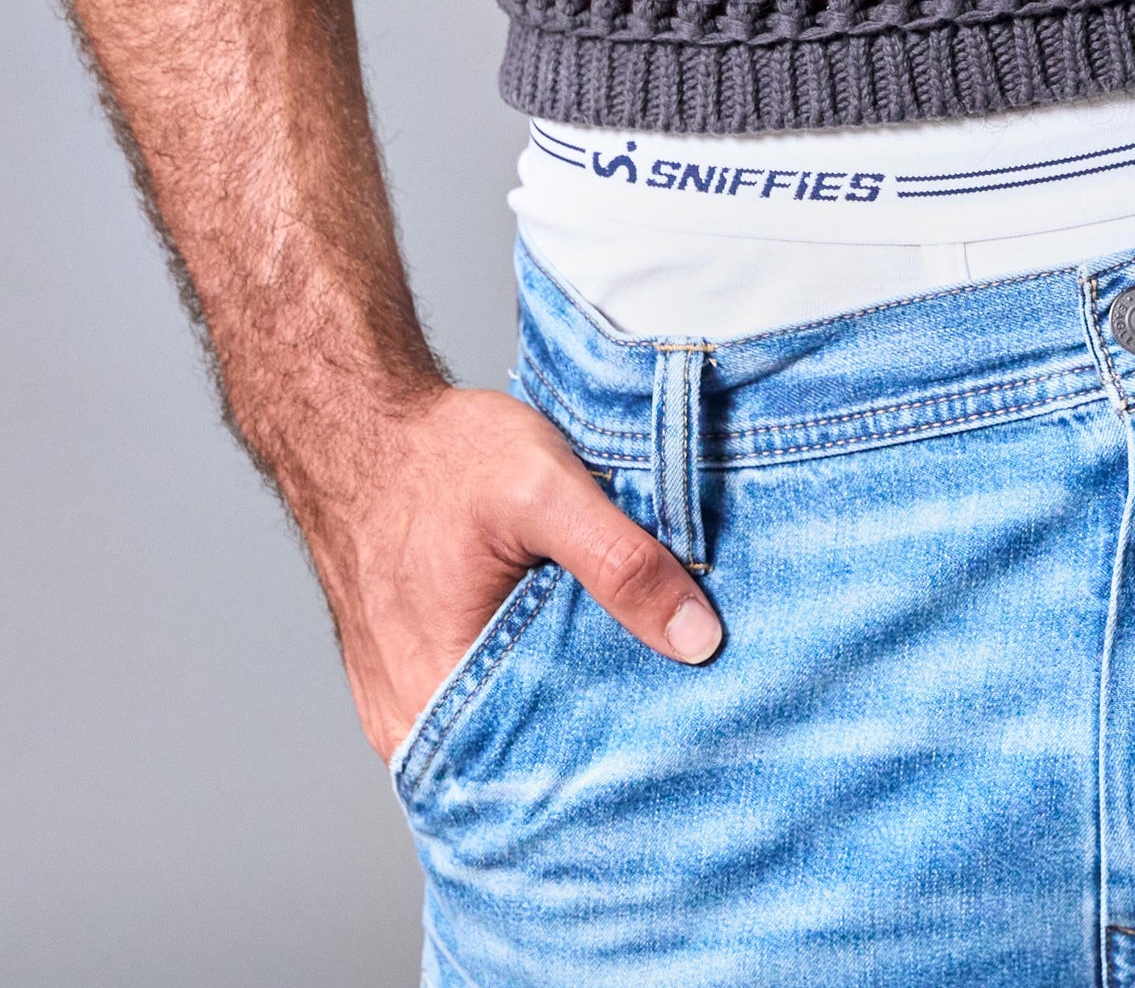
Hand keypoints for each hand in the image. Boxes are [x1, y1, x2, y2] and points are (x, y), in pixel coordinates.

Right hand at [300, 385, 722, 760]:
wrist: (364, 426)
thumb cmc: (440, 457)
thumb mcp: (545, 491)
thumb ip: (620, 562)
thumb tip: (698, 638)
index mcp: (436, 696)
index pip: (542, 779)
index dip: (616, 763)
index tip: (681, 742)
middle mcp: (413, 722)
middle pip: (527, 763)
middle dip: (599, 739)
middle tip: (672, 708)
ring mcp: (406, 704)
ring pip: (506, 734)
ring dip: (564, 707)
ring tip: (628, 678)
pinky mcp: (411, 678)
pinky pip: (482, 707)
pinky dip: (530, 685)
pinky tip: (573, 654)